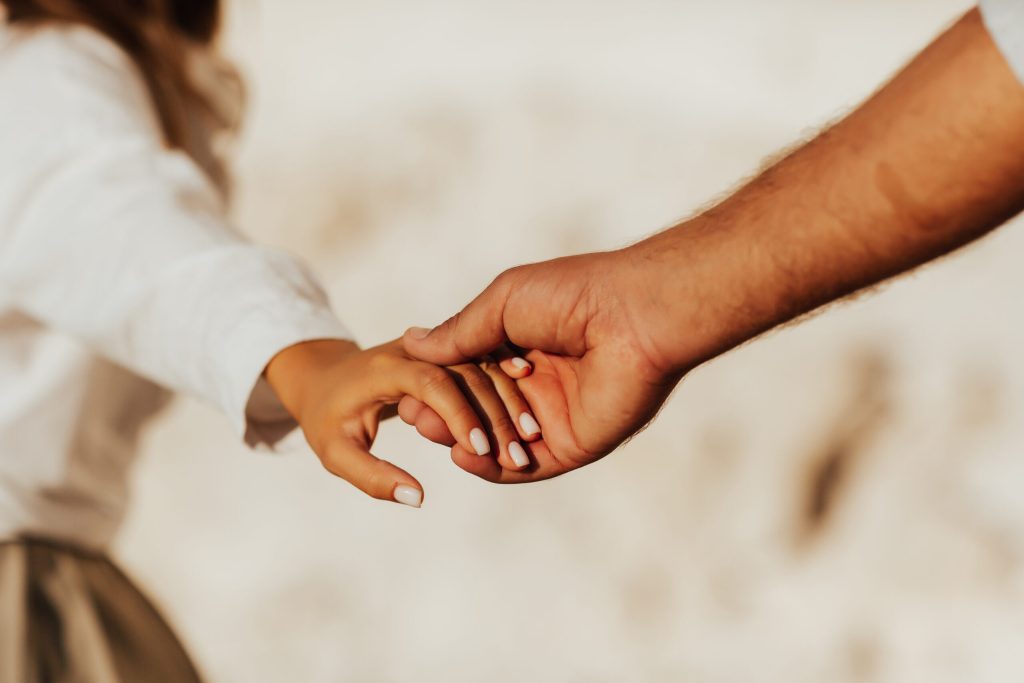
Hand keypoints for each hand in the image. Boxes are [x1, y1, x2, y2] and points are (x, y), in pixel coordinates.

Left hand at [265, 339, 535, 504]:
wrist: (328, 376)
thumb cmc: (328, 417)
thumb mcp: (335, 452)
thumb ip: (371, 476)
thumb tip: (417, 497)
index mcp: (384, 367)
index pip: (429, 381)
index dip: (457, 413)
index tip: (479, 450)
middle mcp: (414, 349)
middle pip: (465, 371)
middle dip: (494, 413)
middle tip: (517, 456)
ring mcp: (435, 347)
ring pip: (482, 366)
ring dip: (508, 402)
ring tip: (529, 440)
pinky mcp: (449, 352)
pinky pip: (485, 365)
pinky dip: (508, 389)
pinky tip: (530, 414)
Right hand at [400, 249, 684, 482]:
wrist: (633, 317)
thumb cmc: (572, 296)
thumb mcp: (503, 303)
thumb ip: (460, 332)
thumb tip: (411, 342)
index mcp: (520, 345)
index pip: (468, 373)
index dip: (438, 384)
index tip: (407, 388)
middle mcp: (535, 382)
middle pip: (478, 409)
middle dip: (445, 415)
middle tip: (415, 416)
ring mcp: (553, 416)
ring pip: (498, 439)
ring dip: (466, 440)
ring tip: (435, 434)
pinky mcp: (573, 445)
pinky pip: (527, 466)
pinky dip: (494, 467)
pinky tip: (465, 457)